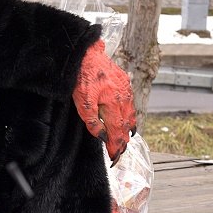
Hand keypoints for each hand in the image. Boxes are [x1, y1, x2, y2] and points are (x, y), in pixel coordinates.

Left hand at [72, 39, 135, 161]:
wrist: (86, 54)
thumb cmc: (82, 78)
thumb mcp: (82, 102)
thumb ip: (92, 121)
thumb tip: (102, 137)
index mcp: (113, 105)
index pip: (117, 132)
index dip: (115, 146)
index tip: (113, 158)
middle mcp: (124, 99)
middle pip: (126, 126)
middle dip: (122, 142)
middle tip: (117, 154)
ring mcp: (126, 90)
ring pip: (131, 115)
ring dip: (127, 130)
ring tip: (124, 141)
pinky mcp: (125, 83)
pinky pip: (130, 104)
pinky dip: (130, 115)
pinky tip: (127, 119)